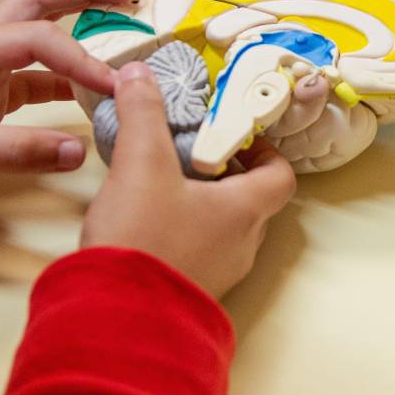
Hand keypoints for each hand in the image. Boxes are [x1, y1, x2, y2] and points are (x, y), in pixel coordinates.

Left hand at [0, 0, 140, 210]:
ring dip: (85, 24)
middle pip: (43, 2)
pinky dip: (72, 75)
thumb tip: (78, 151)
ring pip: (45, 33)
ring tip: (128, 22)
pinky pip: (41, 74)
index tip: (113, 86)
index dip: (81, 58)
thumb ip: (20, 150)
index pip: (40, 38)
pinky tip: (96, 87)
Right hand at [81, 62, 296, 297]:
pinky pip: (199, 253)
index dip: (264, 150)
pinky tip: (146, 218)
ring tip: (164, 180)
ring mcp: (217, 273)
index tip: (234, 134)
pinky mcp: (188, 291)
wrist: (114, 320)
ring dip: (203, 202)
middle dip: (227, 172)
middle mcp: (241, 245)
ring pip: (224, 228)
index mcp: (245, 211)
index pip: (280, 176)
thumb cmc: (143, 242)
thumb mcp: (141, 164)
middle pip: (252, 200)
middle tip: (193, 149)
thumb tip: (139, 74)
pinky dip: (183, 230)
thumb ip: (143, 114)